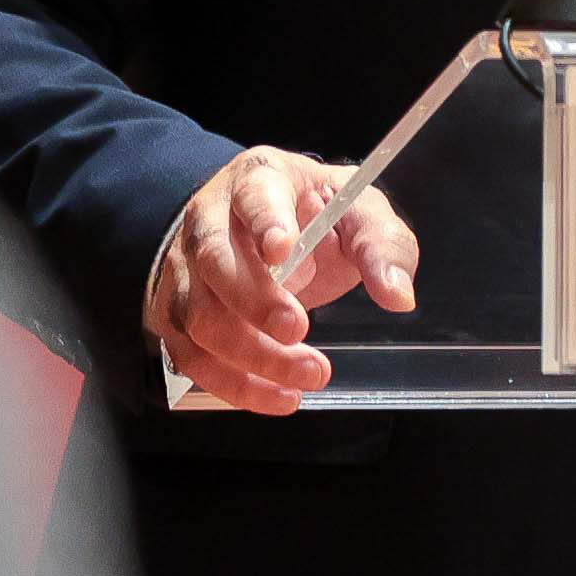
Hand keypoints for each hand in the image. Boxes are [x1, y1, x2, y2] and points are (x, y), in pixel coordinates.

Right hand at [146, 148, 421, 415]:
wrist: (270, 233)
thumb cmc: (314, 218)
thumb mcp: (358, 213)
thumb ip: (383, 246)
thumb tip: (398, 295)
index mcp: (259, 180)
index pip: (254, 194)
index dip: (266, 222)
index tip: (283, 250)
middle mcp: (211, 219)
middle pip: (215, 261)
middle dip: (257, 303)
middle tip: (299, 330)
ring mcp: (186, 268)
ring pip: (199, 316)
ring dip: (252, 356)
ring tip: (307, 375)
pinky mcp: (178, 314)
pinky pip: (192, 355)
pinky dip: (233, 385)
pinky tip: (277, 396)